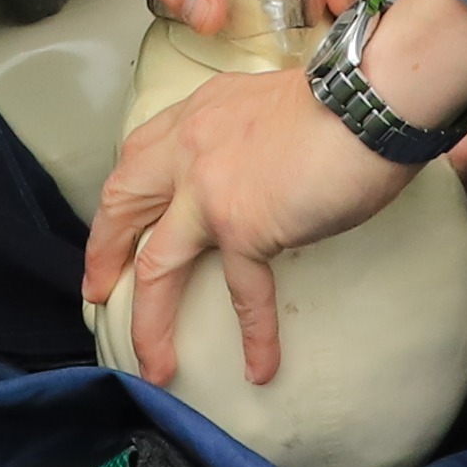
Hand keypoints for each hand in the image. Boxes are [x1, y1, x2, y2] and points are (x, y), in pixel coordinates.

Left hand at [79, 60, 405, 389]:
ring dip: (151, 323)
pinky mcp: (242, 226)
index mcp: (196, 116)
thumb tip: (256, 173)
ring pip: (156, 266)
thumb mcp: (268, 105)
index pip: (138, 157)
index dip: (122, 197)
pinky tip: (260, 367)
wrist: (370, 100)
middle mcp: (189, 149)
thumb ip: (244, 136)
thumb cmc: (343, 100)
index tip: (116, 229)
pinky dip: (254, 335)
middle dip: (102, 254)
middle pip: (122, 206)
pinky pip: (240, 292)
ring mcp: (207, 190)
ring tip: (154, 366)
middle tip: (97, 293)